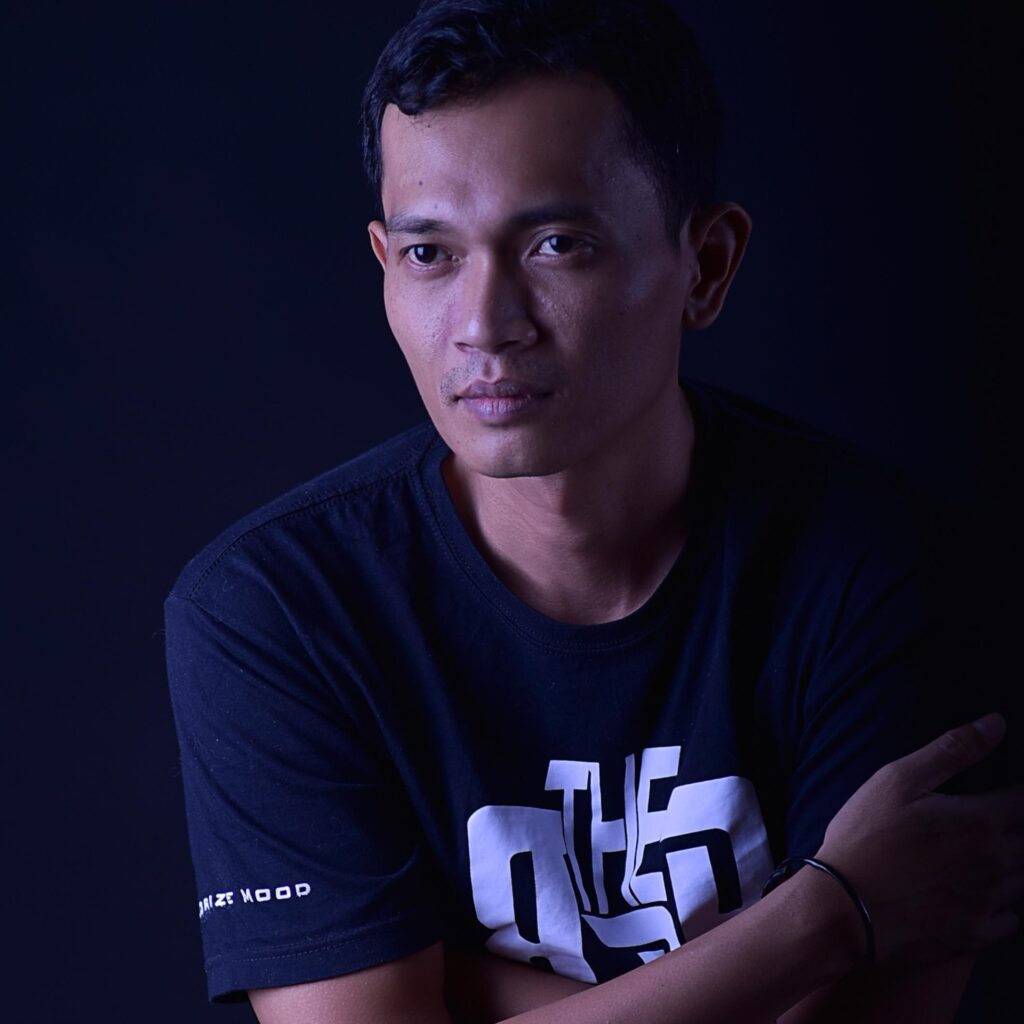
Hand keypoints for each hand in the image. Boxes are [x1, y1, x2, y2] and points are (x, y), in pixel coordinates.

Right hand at [817, 713, 1023, 963]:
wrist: (843, 907)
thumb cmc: (865, 836)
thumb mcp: (898, 780)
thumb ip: (952, 750)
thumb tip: (996, 723)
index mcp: (980, 822)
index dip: (1018, 793)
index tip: (1007, 791)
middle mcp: (994, 863)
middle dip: (1017, 828)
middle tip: (990, 821)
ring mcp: (986, 902)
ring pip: (1023, 881)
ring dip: (1013, 865)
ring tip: (987, 854)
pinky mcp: (973, 935)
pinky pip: (1010, 920)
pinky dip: (1004, 906)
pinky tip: (983, 895)